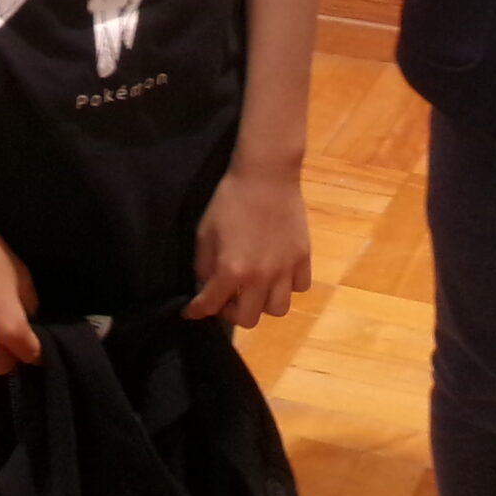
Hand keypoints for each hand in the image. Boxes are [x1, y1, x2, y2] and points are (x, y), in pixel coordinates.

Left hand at [187, 164, 309, 327]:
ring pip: (278, 310)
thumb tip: (205, 284)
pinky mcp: (303, 258)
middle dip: (231, 312)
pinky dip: (288, 286)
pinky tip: (278, 273)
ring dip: (262, 304)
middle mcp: (260, 278)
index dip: (196, 311)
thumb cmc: (229, 200)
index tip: (191, 311)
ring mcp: (285, 270)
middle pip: (248, 320)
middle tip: (226, 297)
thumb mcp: (204, 231)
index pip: (210, 306)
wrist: (266, 176)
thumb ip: (203, 264)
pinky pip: (299, 287)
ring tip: (255, 288)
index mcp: (231, 270)